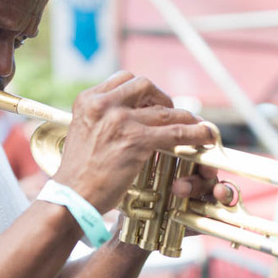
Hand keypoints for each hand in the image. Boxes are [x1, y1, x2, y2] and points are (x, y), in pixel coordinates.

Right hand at [53, 72, 215, 212]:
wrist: (72, 197)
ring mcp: (120, 121)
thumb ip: (101, 119)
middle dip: (162, 97)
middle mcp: (103, 105)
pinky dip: (194, 134)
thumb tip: (128, 116)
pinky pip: (174, 132)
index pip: (123, 80)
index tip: (151, 102)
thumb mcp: (83, 132)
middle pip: (144, 85)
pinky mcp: (136, 141)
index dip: (143, 90)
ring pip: (164, 110)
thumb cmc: (78, 173)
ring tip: (197, 125)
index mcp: (88, 100)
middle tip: (170, 113)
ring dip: (184, 117)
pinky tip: (205, 137)